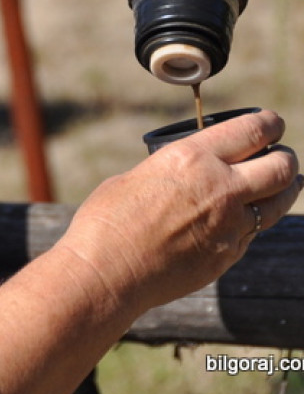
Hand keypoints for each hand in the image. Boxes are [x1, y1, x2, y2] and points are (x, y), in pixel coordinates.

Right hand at [57, 109, 299, 311]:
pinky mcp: (229, 255)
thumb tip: (187, 174)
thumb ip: (173, 171)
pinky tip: (244, 217)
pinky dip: (255, 219)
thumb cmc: (107, 220)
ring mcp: (230, 225)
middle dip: (285, 157)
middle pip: (281, 167)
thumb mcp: (138, 176)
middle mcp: (220, 188)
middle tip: (280, 155)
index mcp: (192, 158)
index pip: (252, 131)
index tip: (272, 123)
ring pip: (280, 202)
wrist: (108, 271)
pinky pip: (254, 231)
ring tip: (282, 183)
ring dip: (285, 189)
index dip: (269, 123)